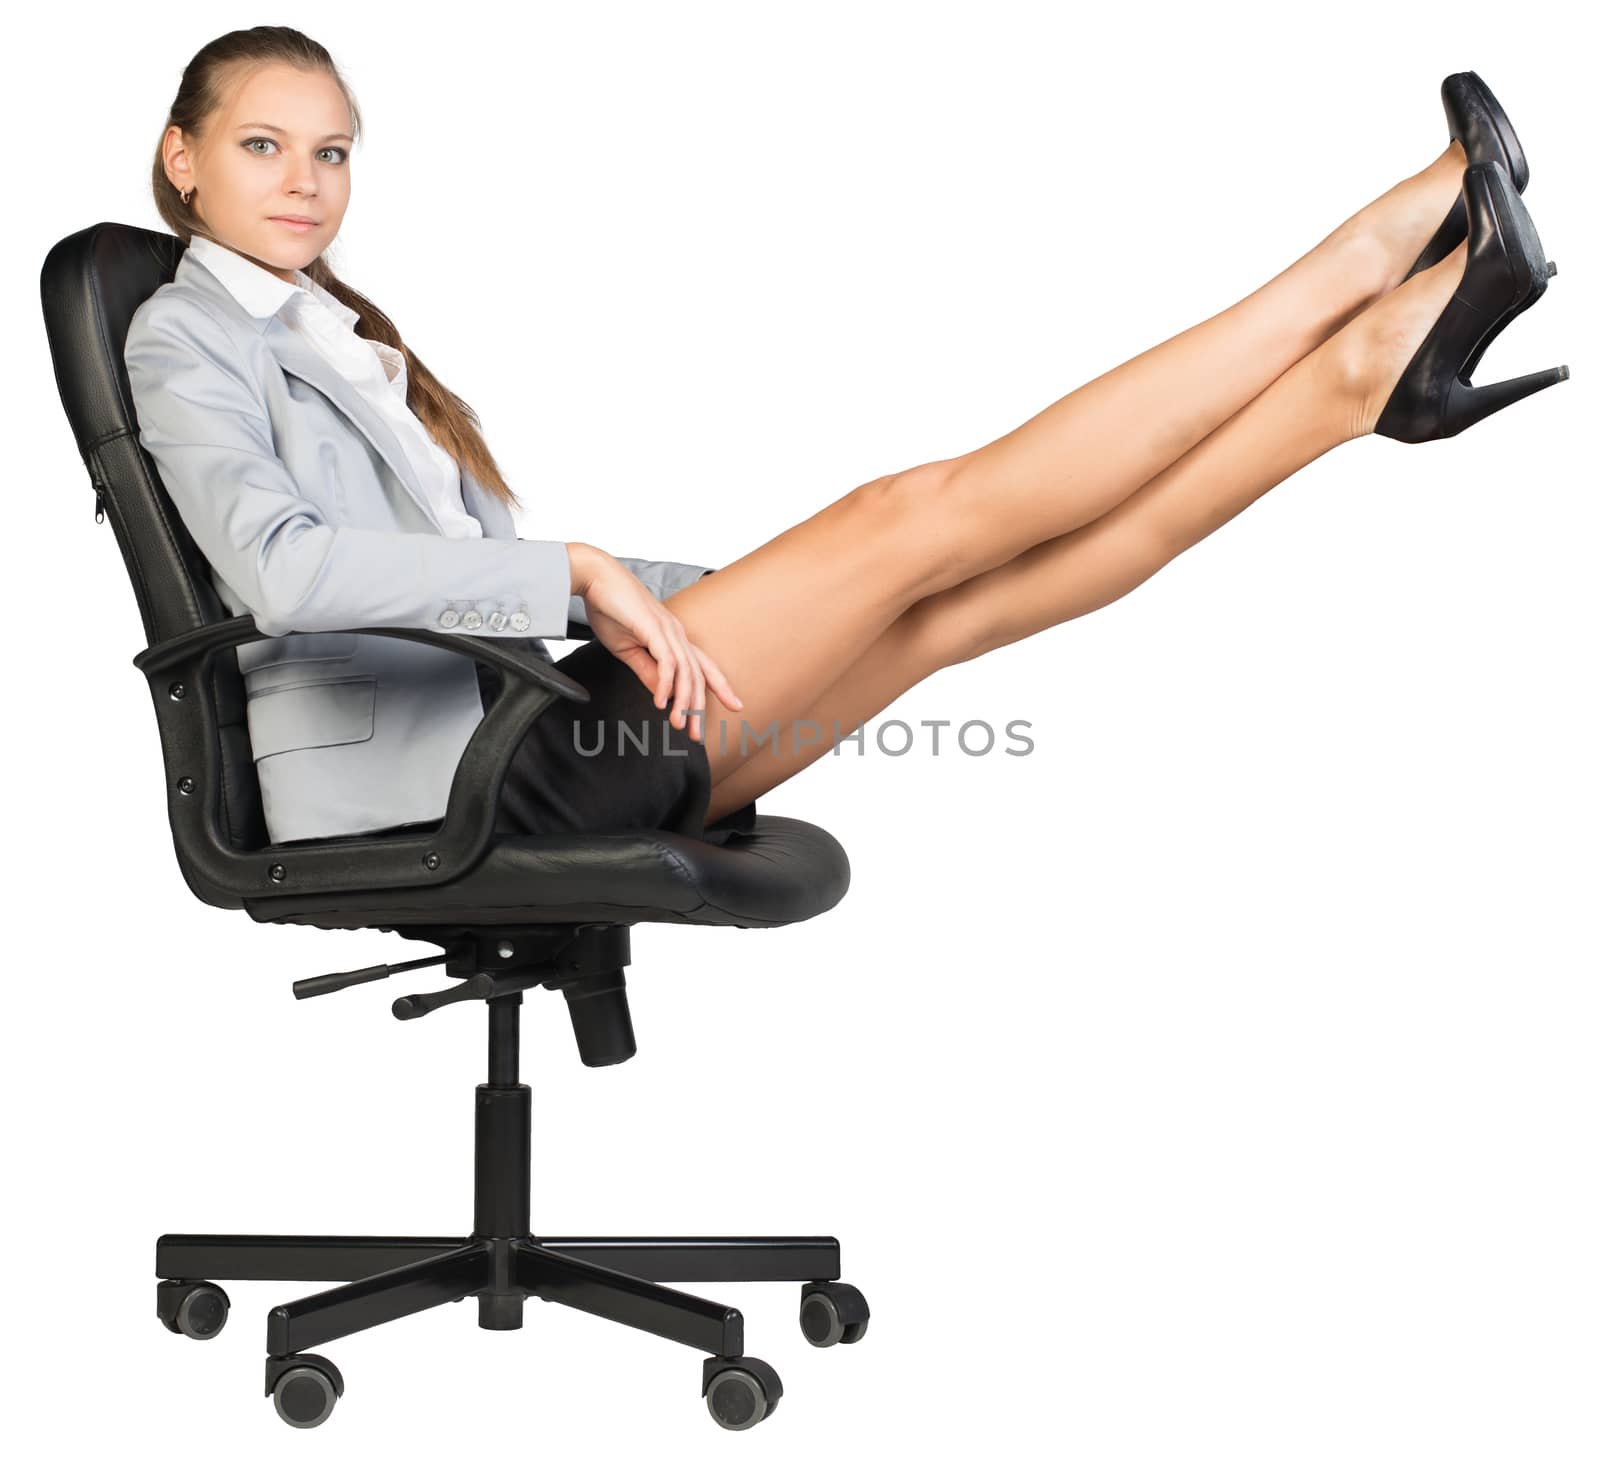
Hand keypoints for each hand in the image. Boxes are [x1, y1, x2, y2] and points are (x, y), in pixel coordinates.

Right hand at [572, 546, 742, 741]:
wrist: (594, 578)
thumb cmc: (610, 609)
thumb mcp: (630, 650)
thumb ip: (647, 672)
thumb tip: (662, 696)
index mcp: (673, 638)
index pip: (703, 666)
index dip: (721, 686)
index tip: (736, 705)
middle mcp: (676, 633)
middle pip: (698, 675)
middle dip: (699, 708)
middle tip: (697, 737)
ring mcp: (667, 630)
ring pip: (686, 672)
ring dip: (683, 702)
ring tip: (679, 725)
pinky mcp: (653, 628)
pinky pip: (666, 662)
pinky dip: (665, 685)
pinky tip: (661, 703)